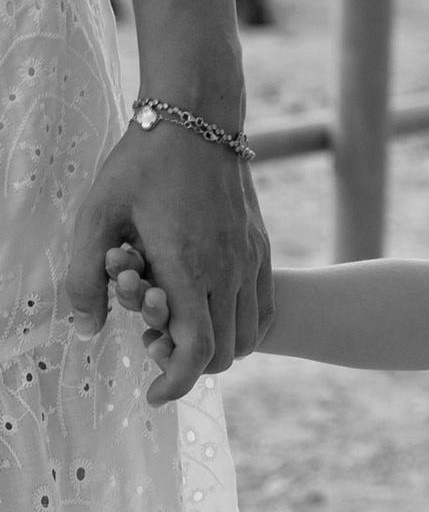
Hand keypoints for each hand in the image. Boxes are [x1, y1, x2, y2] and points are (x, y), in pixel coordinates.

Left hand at [68, 117, 271, 400]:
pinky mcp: (261, 248)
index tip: (153, 394)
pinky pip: (261, 309)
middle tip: (157, 353)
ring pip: (248, 336)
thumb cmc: (142, 164)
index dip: (175, 382)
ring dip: (217, 348)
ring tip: (182, 332)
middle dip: (191, 367)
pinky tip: (210, 310)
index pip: (194, 351)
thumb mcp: (96, 215)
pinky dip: (240, 326)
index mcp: (188, 267)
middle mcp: (228, 271)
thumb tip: (88, 327)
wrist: (198, 118)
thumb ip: (85, 276)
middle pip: (224, 354)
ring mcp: (251, 260)